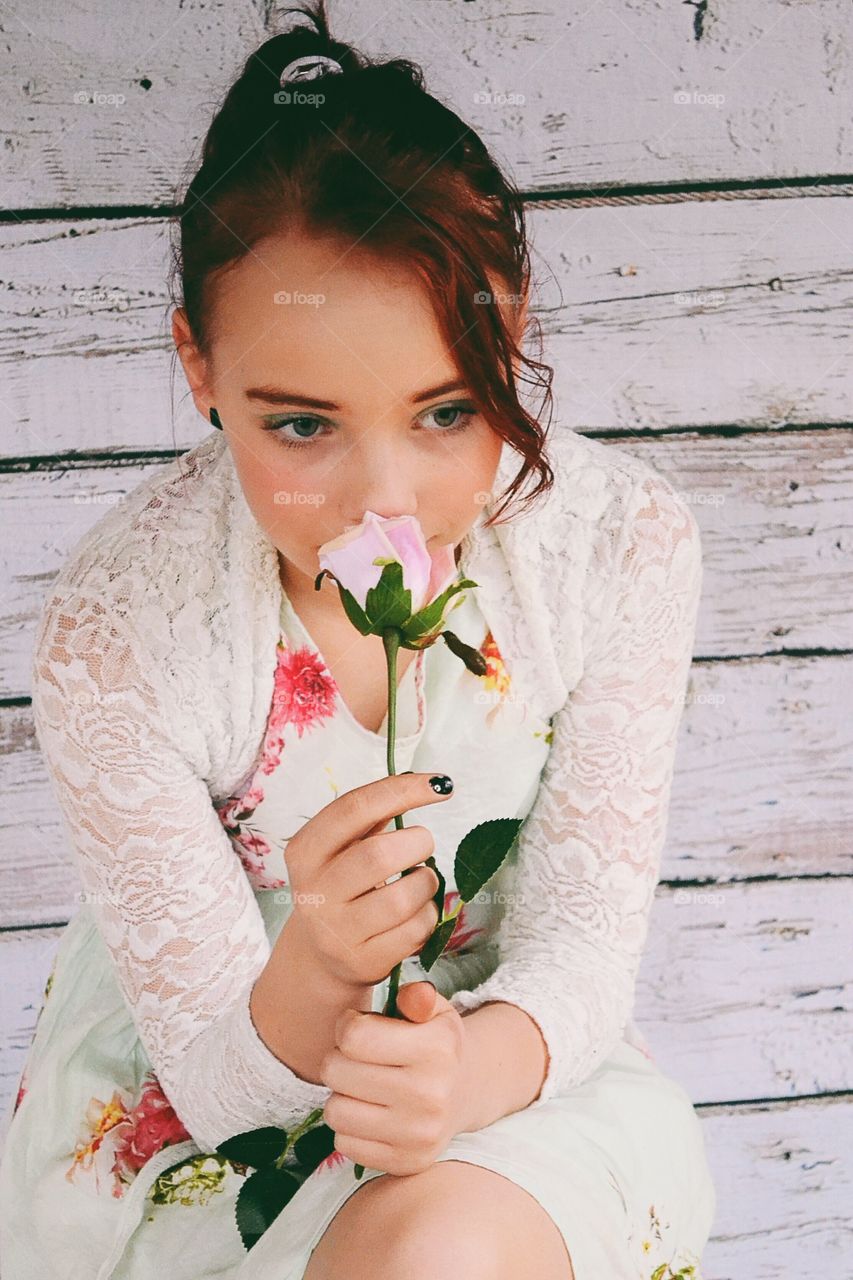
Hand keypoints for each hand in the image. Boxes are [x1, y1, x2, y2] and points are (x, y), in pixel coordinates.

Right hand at [284, 773, 451, 988]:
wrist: (321, 957)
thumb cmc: (344, 887)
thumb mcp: (344, 848)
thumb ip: (374, 814)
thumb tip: (427, 782)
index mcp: (306, 850)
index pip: (355, 808)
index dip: (402, 790)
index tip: (440, 784)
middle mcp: (314, 891)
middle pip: (380, 854)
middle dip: (418, 843)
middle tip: (422, 846)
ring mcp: (336, 931)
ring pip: (403, 898)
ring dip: (426, 882)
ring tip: (420, 881)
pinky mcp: (362, 962)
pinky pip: (414, 931)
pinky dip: (428, 916)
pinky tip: (416, 913)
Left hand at [320, 981, 466, 1176]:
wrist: (465, 1093)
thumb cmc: (437, 1044)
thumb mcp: (434, 1011)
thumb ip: (418, 997)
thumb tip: (414, 995)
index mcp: (437, 1050)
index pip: (353, 1037)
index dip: (347, 1026)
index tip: (359, 1027)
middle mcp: (431, 1096)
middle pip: (336, 1072)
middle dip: (340, 1059)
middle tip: (358, 1058)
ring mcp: (418, 1135)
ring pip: (335, 1112)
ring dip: (342, 1095)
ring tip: (362, 1086)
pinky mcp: (405, 1163)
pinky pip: (344, 1144)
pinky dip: (350, 1127)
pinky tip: (371, 1113)